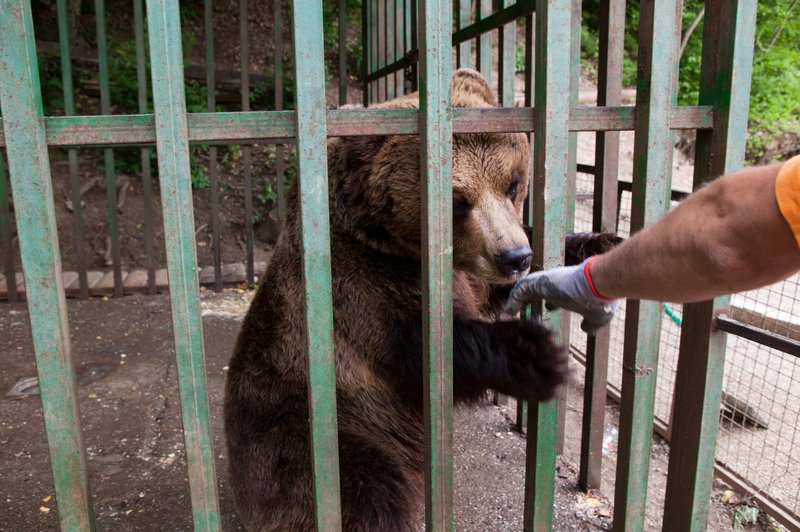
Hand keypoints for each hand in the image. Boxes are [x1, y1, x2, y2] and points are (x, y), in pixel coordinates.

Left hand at [504, 257, 619, 333]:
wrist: (600, 285)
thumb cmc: (601, 300)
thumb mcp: (597, 317)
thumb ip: (590, 323)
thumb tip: (587, 330)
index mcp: (570, 289)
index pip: (557, 294)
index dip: (551, 302)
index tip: (548, 308)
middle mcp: (557, 283)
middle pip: (538, 290)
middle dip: (529, 301)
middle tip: (521, 314)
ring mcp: (547, 281)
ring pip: (526, 288)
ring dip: (517, 300)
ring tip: (509, 313)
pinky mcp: (538, 282)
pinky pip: (520, 290)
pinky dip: (513, 300)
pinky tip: (508, 311)